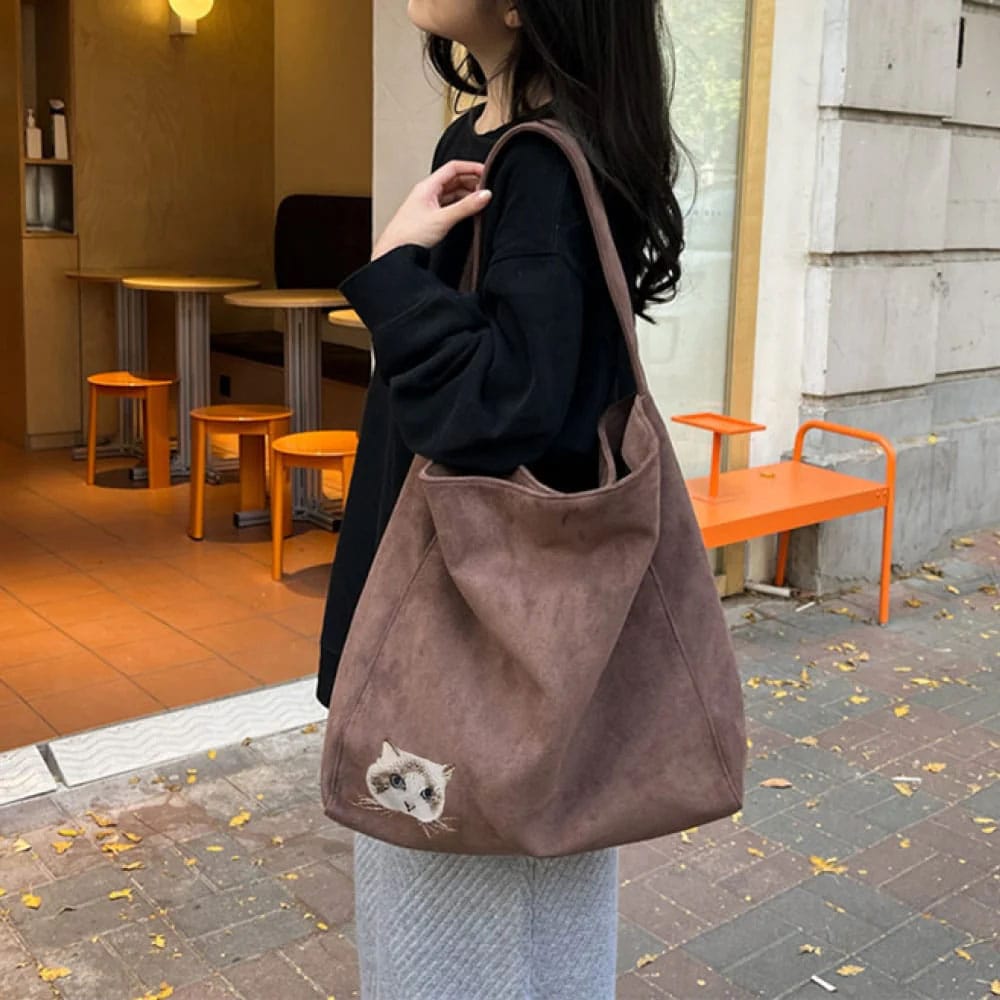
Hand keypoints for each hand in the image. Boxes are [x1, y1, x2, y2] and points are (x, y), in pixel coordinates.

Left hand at [371, 160, 490, 260]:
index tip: (487, 173)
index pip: (453, 168)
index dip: (471, 168)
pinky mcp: (430, 217)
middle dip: (471, 182)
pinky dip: (461, 206)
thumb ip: (466, 207)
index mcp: (427, 186)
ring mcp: (428, 204)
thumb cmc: (408, 235)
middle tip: (486, 189)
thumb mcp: (443, 219)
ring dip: (467, 195)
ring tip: (480, 201)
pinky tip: (468, 212)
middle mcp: (427, 192)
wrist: (394, 252)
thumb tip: (484, 195)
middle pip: (454, 179)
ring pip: (452, 193)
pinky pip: (449, 205)